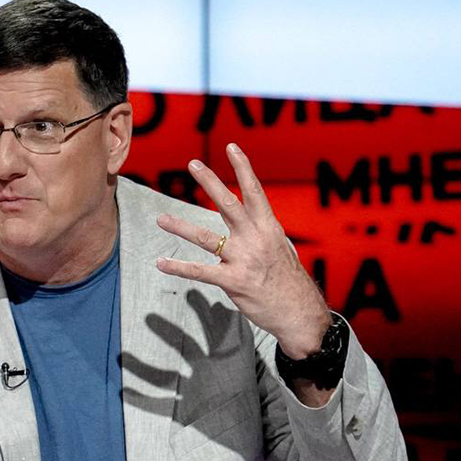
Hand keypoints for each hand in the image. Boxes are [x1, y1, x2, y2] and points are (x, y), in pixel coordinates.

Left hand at [155, 143, 330, 359]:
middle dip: (210, 183)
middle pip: (229, 205)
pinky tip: (161, 262)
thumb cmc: (287, 281)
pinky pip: (200, 272)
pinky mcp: (233, 281)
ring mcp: (244, 259)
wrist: (300, 313)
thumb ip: (260, 233)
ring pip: (207, 238)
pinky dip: (178, 267)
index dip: (243, 168)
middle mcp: (255, 239)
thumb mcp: (279, 249)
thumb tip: (248, 220)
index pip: (255, 192)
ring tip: (161, 218)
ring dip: (181, 226)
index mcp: (268, 228)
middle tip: (193, 164)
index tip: (231, 147)